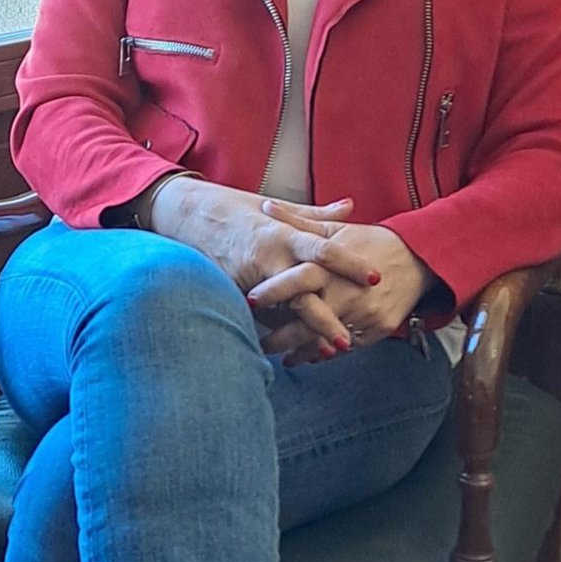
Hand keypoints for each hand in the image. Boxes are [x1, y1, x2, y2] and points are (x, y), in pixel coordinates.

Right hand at [144, 179, 378, 348]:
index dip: (350, 264)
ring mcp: (246, 278)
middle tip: (348, 340)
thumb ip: (316, 215)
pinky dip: (275, 333)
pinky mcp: (229, 292)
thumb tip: (351, 207)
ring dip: (302, 333)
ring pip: (279, 312)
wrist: (185, 214)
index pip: (323, 249)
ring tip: (325, 353)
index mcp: (282, 234)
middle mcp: (267, 257)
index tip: (375, 278)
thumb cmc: (235, 208)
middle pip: (303, 291)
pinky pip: (256, 318)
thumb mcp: (277, 207)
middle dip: (326, 318)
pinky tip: (291, 349)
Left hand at [250, 218, 436, 363]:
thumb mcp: (335, 230)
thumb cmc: (370, 241)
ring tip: (280, 357)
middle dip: (279, 336)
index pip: (297, 279)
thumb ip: (298, 223)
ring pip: (324, 341)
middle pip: (306, 320)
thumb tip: (265, 208)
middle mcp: (347, 292)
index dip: (272, 290)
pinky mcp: (377, 330)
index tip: (249, 300)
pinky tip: (308, 356)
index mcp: (332, 266)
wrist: (417, 258)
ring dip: (299, 351)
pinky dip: (325, 352)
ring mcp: (363, 314)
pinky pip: (346, 347)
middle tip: (257, 344)